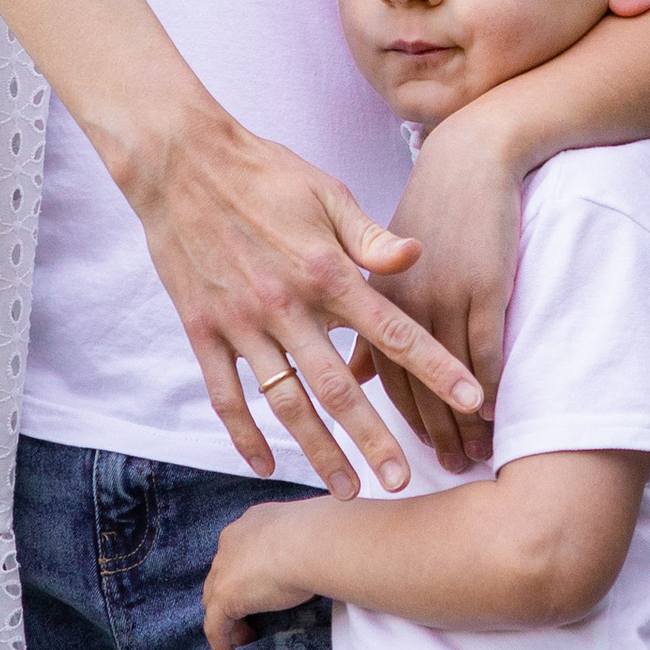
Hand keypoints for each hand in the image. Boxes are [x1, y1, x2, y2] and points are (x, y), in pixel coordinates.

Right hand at [123, 108, 484, 499]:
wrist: (180, 160)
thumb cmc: (263, 172)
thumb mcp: (326, 192)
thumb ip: (371, 236)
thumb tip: (418, 256)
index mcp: (324, 270)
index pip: (390, 330)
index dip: (434, 367)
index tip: (470, 399)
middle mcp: (285, 305)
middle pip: (338, 387)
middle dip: (375, 439)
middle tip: (403, 481)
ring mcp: (241, 322)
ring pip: (285, 402)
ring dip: (318, 450)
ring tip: (347, 489)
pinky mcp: (202, 330)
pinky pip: (226, 396)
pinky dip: (244, 435)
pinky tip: (267, 464)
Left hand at [202, 502, 321, 649]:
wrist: (311, 543)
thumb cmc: (319, 537)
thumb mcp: (307, 538)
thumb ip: (301, 550)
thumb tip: (317, 563)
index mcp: (251, 525)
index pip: (240, 553)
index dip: (247, 575)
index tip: (261, 592)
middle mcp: (231, 543)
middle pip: (223, 576)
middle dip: (234, 596)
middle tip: (251, 617)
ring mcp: (223, 569)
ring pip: (215, 600)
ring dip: (228, 620)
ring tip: (245, 639)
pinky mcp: (223, 596)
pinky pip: (215, 627)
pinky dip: (220, 644)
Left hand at [357, 101, 524, 470]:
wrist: (471, 158)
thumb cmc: (428, 207)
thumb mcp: (381, 254)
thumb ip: (365, 314)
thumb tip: (354, 369)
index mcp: (372, 295)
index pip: (377, 374)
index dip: (394, 419)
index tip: (405, 455)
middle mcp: (402, 301)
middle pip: (411, 384)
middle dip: (426, 433)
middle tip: (441, 471)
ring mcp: (443, 294)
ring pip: (448, 376)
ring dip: (461, 422)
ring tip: (474, 455)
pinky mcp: (481, 284)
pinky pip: (484, 350)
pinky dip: (489, 387)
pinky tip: (495, 414)